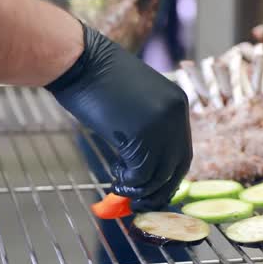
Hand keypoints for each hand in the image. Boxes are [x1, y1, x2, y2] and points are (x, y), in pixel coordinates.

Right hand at [46, 24, 191, 211]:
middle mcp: (177, 114)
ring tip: (120, 186)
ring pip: (159, 175)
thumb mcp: (136, 104)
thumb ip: (149, 129)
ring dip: (140, 190)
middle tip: (140, 202)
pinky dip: (128, 184)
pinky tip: (115, 176)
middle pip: (177, 167)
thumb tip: (147, 167)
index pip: (182, 152)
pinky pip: (141, 174)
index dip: (169, 176)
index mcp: (178, 103)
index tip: (154, 189)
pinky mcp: (142, 134)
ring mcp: (162, 124)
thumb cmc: (97, 81)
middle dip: (159, 190)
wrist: (80, 61)